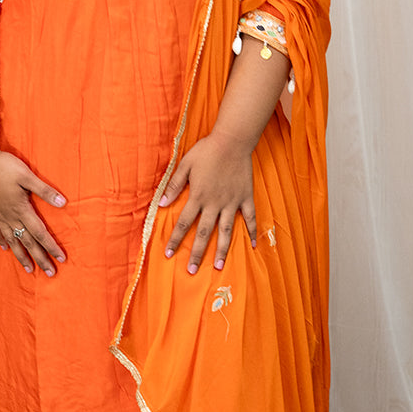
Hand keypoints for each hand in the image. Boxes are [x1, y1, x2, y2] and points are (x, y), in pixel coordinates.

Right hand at [0, 144, 66, 275]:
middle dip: (40, 258)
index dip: (51, 246)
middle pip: (28, 242)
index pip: (40, 233)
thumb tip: (63, 203)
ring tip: (28, 269)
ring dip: (21, 256)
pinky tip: (5, 248)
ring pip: (12, 240)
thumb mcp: (27, 176)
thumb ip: (44, 191)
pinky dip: (2, 240)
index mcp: (21, 209)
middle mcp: (10, 216)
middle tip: (50, 273)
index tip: (61, 259)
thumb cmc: (4, 166)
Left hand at [159, 132, 255, 273]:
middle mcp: (214, 203)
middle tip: (192, 271)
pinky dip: (251, 231)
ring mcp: (231, 202)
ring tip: (219, 266)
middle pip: (204, 233)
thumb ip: (173, 185)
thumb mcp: (185, 165)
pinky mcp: (245, 197)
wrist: (232, 140)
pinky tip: (252, 246)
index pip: (184, 222)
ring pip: (226, 230)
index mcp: (198, 196)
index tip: (168, 254)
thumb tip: (160, 203)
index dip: (175, 239)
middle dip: (197, 253)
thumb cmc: (206, 150)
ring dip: (222, 249)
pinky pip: (249, 218)